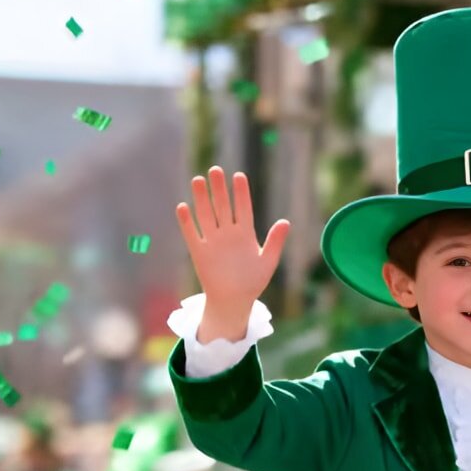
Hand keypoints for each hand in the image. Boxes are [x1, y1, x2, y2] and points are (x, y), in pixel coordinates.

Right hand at [175, 168, 289, 340]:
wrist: (235, 301)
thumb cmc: (253, 282)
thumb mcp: (268, 262)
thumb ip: (275, 242)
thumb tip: (286, 222)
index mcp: (245, 233)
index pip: (243, 208)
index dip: (241, 193)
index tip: (238, 176)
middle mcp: (228, 234)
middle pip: (222, 207)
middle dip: (219, 189)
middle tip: (215, 169)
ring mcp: (213, 242)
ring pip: (206, 216)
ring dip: (201, 199)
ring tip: (198, 180)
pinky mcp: (200, 253)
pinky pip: (192, 235)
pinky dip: (187, 223)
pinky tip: (183, 207)